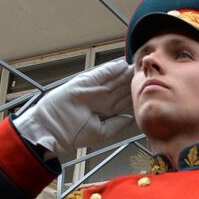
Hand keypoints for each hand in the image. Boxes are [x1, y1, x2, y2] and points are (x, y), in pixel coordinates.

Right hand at [12, 58, 134, 159]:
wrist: (53, 129)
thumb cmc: (73, 134)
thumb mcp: (100, 132)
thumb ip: (116, 125)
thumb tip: (131, 119)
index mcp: (104, 111)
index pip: (122, 100)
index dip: (133, 94)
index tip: (144, 87)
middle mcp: (99, 99)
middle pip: (119, 88)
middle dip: (130, 81)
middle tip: (144, 72)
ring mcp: (91, 90)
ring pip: (111, 79)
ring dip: (123, 73)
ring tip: (134, 66)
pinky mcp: (83, 83)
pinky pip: (99, 74)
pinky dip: (110, 69)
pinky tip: (120, 64)